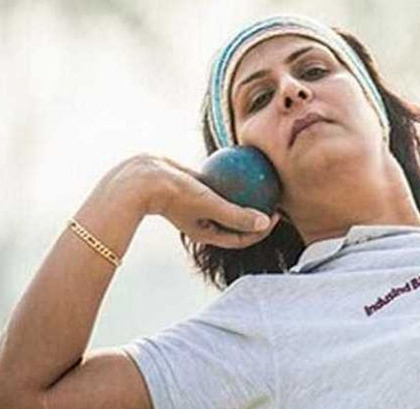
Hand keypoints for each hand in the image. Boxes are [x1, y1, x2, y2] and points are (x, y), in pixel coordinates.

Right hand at [107, 154, 281, 248]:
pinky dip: (229, 176)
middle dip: (258, 211)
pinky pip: (218, 183)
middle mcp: (205, 221)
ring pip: (228, 200)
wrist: (142, 179)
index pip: (242, 237)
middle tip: (275, 195)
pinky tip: (243, 159)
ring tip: (263, 177)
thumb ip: (237, 215)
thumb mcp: (210, 204)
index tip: (277, 214)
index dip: (263, 230)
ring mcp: (199, 205)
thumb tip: (266, 223)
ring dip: (244, 192)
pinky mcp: (193, 188)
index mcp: (209, 233)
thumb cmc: (176, 194)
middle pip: (238, 220)